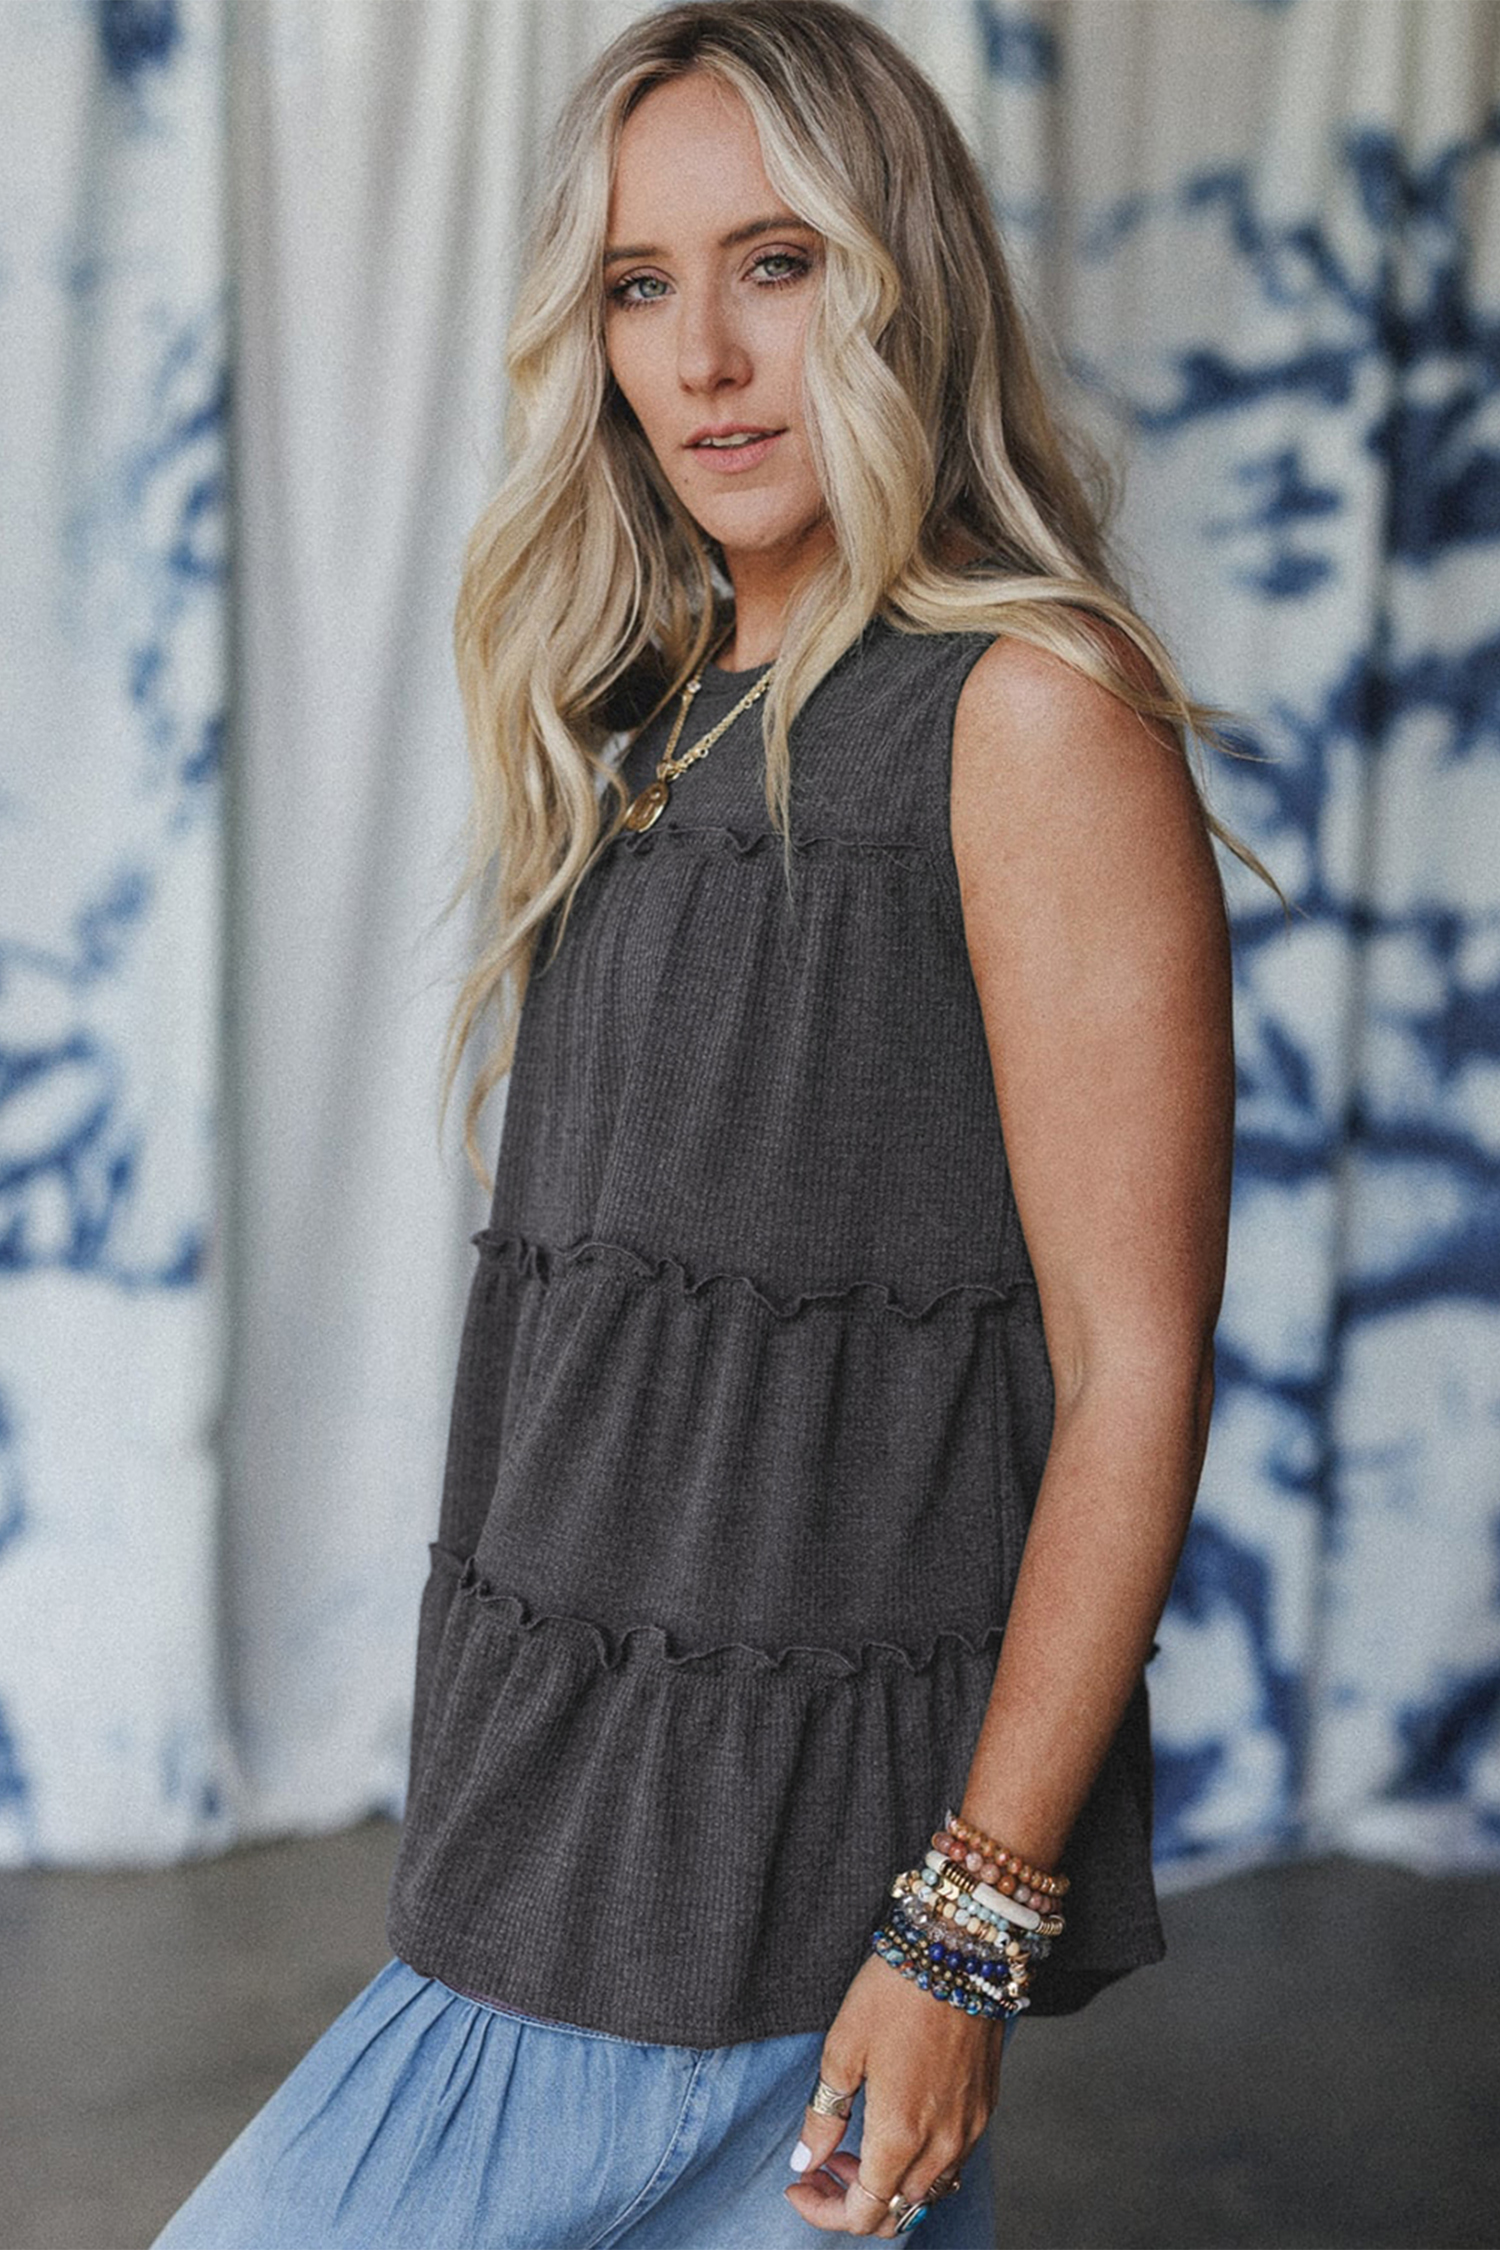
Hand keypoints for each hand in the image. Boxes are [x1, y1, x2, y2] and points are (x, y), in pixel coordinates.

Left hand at [783, 1951, 1004, 2235]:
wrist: (958, 1953)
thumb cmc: (895, 1993)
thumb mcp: (842, 2048)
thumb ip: (823, 2115)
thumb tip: (806, 2161)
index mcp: (899, 2135)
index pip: (863, 2213)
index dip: (823, 2210)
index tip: (799, 2185)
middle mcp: (941, 2145)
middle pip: (896, 2214)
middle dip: (853, 2202)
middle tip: (825, 2166)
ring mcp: (969, 2130)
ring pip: (927, 2194)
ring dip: (888, 2187)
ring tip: (856, 2148)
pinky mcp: (985, 2111)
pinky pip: (952, 2165)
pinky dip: (920, 2167)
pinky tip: (897, 2130)